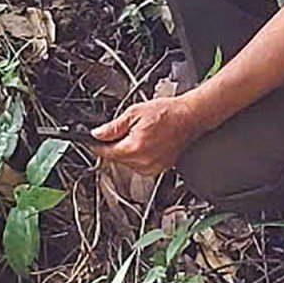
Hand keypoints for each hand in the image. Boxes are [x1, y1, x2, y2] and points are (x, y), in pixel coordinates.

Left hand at [89, 95, 205, 176]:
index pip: (106, 152)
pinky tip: (145, 142)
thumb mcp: (134, 113)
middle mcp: (143, 162)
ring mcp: (152, 168)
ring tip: (138, 135)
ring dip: (126, 152)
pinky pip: (139, 166)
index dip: (98, 144)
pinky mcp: (159, 169)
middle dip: (114, 146)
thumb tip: (97, 134)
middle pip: (116, 158)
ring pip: (127, 163)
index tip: (94, 139)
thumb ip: (113, 127)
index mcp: (134, 148)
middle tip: (122, 131)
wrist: (189, 118)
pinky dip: (138, 156)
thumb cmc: (167, 113)